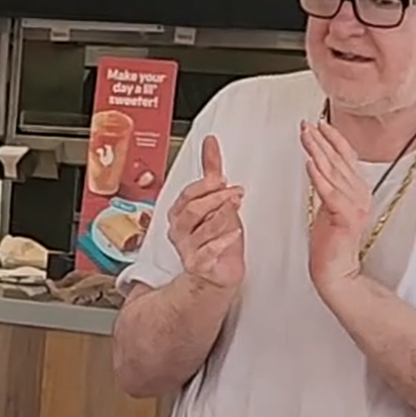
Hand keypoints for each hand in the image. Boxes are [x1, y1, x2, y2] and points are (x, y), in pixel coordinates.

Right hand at [166, 135, 244, 290]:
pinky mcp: (199, 266)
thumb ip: (212, 172)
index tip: (222, 179)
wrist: (216, 274)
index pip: (187, 195)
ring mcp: (188, 250)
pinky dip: (222, 241)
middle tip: (235, 192)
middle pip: (192, 211)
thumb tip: (211, 143)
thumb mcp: (216, 200)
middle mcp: (179, 231)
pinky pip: (208, 252)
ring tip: (236, 208)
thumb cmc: (215, 238)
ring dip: (221, 217)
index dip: (205, 186)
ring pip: (201, 230)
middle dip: (215, 198)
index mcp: (179, 214)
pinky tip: (234, 233)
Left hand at [300, 120, 370, 296]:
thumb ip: (329, 186)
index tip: (321, 123)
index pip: (347, 158)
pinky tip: (310, 163)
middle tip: (307, 124)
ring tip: (306, 136)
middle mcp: (360, 195)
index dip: (334, 139)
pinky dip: (319, 177)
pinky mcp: (346, 217)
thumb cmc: (330, 241)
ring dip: (318, 152)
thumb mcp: (330, 206)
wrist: (336, 270)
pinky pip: (330, 192)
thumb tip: (318, 164)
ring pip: (334, 172)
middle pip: (340, 161)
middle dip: (322, 140)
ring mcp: (355, 206)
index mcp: (358, 190)